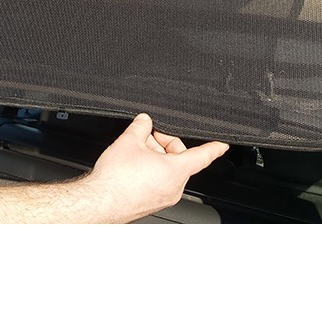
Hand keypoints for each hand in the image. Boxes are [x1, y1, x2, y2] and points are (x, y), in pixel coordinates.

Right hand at [85, 113, 228, 221]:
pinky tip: (132, 164)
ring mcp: (164, 197)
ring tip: (135, 150)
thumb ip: (141, 126)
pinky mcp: (152, 202)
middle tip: (147, 136)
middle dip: (164, 143)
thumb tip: (145, 120)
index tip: (222, 145)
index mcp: (176, 171)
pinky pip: (159, 181)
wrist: (99, 202)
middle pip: (180, 158)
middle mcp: (174, 187)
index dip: (214, 148)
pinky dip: (151, 169)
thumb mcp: (129, 141)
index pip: (203, 156)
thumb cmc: (116, 178)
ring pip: (168, 170)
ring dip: (156, 156)